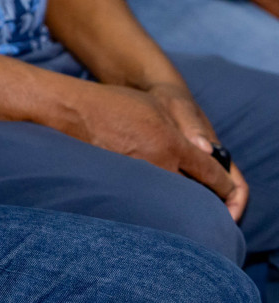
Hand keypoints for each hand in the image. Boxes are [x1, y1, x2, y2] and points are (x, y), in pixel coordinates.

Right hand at [61, 79, 240, 216]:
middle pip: (194, 193)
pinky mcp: (120, 184)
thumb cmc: (116, 103)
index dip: (224, 186)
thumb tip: (208, 153)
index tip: (228, 192)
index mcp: (172, 143)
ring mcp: (138, 176)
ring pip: (170, 197)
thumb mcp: (156, 106)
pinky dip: (152, 196)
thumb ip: (186, 129)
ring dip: (176, 198)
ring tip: (176, 196)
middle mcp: (159, 164)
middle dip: (202, 197)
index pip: (211, 173)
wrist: (74, 111)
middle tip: (203, 198)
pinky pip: (146, 195)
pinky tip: (149, 192)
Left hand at [144, 81, 248, 220]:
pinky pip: (175, 188)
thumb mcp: (178, 108)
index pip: (234, 185)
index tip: (225, 221)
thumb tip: (204, 147)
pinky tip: (153, 206)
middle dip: (211, 215)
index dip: (234, 204)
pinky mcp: (169, 165)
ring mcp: (187, 165)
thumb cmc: (170, 99)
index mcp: (215, 151)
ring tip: (174, 225)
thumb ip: (191, 127)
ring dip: (189, 209)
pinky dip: (171, 198)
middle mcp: (205, 162)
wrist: (153, 93)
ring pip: (195, 195)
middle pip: (216, 197)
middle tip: (195, 233)